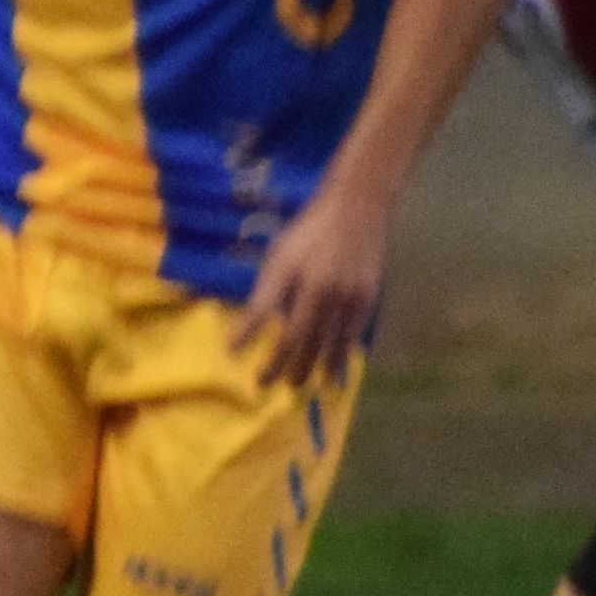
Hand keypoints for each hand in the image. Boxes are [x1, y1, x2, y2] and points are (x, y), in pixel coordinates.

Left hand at [239, 175, 395, 388]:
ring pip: (323, 344)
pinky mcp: (364, 301)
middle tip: (263, 382)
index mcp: (291, 270)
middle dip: (277, 364)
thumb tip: (257, 320)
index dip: (245, 333)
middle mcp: (317, 287)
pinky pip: (349, 339)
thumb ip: (271, 285)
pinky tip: (329, 374)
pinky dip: (337, 359)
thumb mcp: (282, 252)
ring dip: (307, 368)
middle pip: (294, 337)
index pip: (261, 309)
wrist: (358, 211)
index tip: (230, 352)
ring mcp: (344, 296)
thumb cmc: (311, 231)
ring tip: (294, 385)